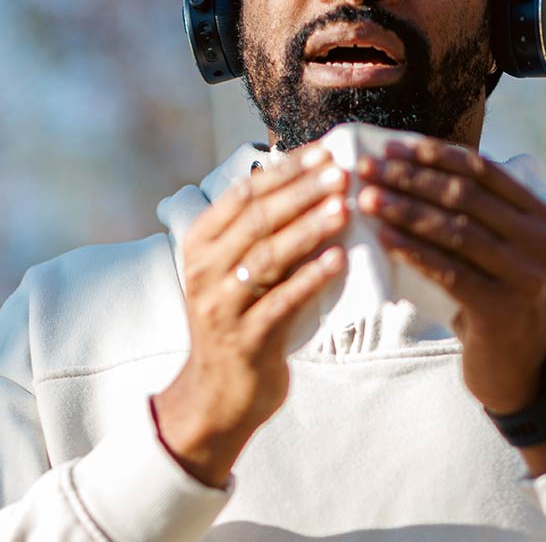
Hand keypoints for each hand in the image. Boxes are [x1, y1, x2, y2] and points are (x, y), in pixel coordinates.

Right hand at [152, 144, 350, 487]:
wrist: (219, 394)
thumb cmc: (240, 320)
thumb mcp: (237, 271)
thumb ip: (260, 232)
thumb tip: (310, 180)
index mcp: (201, 244)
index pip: (243, 195)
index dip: (285, 171)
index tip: (324, 152)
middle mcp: (204, 270)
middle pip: (257, 220)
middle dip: (302, 192)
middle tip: (342, 172)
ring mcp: (220, 306)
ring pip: (267, 256)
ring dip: (309, 228)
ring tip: (345, 207)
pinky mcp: (244, 339)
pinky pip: (281, 302)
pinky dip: (309, 278)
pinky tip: (338, 259)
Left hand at [356, 138, 545, 472]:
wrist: (517, 367)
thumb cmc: (491, 295)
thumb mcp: (492, 248)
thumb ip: (468, 211)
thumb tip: (403, 166)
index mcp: (535, 213)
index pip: (481, 169)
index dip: (434, 154)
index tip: (390, 146)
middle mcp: (536, 239)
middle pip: (464, 196)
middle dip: (410, 178)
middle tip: (367, 168)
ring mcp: (523, 274)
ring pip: (454, 230)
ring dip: (405, 210)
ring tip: (366, 198)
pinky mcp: (501, 308)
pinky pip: (448, 271)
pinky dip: (413, 251)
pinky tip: (383, 238)